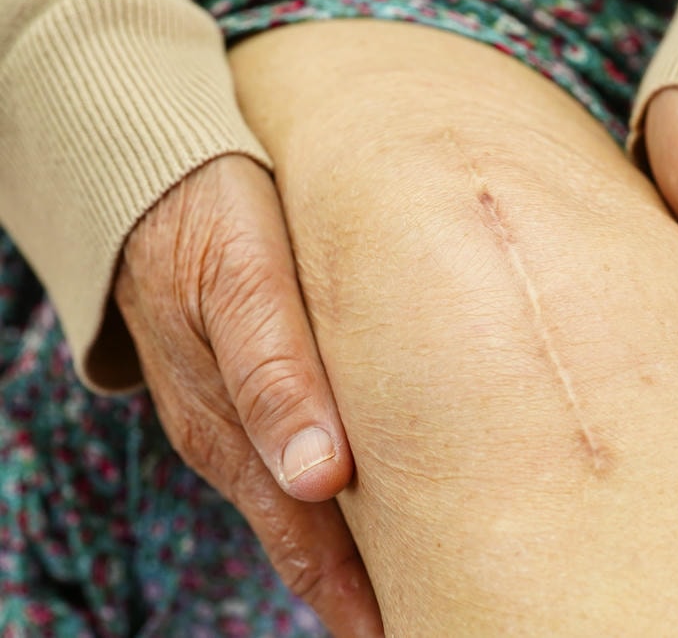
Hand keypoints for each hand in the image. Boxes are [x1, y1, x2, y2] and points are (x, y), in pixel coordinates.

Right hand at [114, 155, 382, 634]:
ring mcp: (242, 418)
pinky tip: (379, 497)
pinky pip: (301, 458)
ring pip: (308, 504)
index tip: (408, 631)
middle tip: (438, 612)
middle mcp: (239, 439)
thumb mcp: (241, 281)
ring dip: (359, 547)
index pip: (307, 546)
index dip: (357, 600)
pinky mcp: (253, 388)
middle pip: (311, 541)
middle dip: (368, 588)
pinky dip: (345, 495)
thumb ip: (277, 372)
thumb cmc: (209, 216)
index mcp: (238, 430)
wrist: (150, 173)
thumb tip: (318, 479)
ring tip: (420, 579)